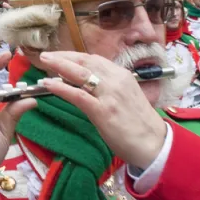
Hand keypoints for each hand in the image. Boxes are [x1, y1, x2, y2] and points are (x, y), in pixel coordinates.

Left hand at [38, 51, 167, 167]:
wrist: (155, 144)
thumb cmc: (139, 124)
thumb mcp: (125, 98)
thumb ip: (108, 88)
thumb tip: (88, 83)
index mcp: (123, 75)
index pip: (94, 59)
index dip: (74, 56)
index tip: (60, 56)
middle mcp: (116, 80)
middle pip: (85, 61)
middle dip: (63, 56)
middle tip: (45, 55)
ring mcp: (110, 95)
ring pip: (80, 73)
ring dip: (59, 65)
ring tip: (43, 61)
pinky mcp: (103, 111)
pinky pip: (78, 95)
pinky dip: (61, 87)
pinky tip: (48, 84)